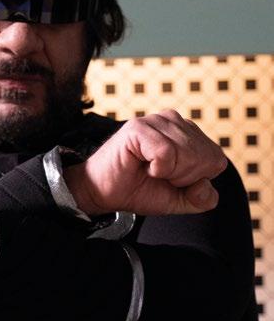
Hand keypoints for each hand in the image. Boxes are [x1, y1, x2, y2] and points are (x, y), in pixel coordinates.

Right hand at [64, 110, 226, 215]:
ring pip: (187, 154)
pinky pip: (166, 153)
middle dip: (183, 177)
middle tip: (157, 175)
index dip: (195, 179)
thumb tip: (205, 185)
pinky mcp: (138, 127)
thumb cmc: (139, 189)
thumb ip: (202, 198)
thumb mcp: (178, 199)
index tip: (170, 179)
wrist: (103, 192)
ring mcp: (155, 121)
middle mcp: (174, 121)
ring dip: (168, 173)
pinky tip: (142, 164)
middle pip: (205, 157)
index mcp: (187, 133)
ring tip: (149, 168)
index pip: (216, 159)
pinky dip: (157, 168)